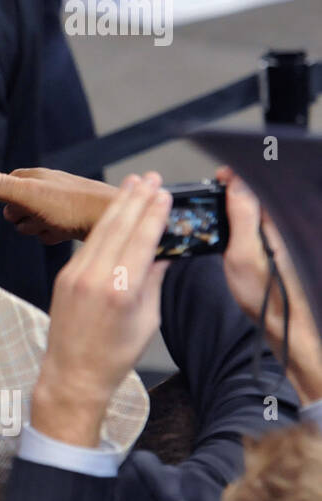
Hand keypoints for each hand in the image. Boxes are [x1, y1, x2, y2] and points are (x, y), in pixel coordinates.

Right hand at [0, 158, 118, 243]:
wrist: (117, 221)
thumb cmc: (72, 208)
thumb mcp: (27, 196)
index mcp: (35, 175)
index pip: (5, 184)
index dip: (7, 201)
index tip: (19, 209)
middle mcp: (49, 185)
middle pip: (18, 206)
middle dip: (23, 218)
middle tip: (39, 220)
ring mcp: (63, 201)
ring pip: (35, 218)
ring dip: (39, 228)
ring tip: (54, 228)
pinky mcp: (75, 217)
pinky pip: (53, 228)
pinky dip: (54, 234)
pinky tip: (63, 235)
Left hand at [32, 173, 171, 446]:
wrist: (73, 374)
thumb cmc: (115, 354)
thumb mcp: (147, 319)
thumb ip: (154, 281)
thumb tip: (165, 253)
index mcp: (121, 290)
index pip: (141, 240)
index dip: (153, 214)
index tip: (164, 194)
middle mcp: (95, 278)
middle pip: (118, 227)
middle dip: (135, 199)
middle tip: (150, 177)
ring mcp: (75, 275)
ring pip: (100, 232)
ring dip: (117, 205)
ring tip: (132, 184)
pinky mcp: (64, 277)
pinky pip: (87, 245)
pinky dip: (102, 226)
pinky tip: (113, 213)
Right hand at [219, 167, 321, 402]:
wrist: (286, 324)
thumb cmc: (267, 295)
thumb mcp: (242, 253)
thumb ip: (241, 215)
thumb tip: (236, 182)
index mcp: (275, 221)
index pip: (254, 184)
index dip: (234, 177)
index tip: (217, 177)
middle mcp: (280, 224)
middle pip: (256, 194)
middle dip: (234, 189)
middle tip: (214, 193)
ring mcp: (279, 235)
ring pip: (258, 209)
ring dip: (238, 205)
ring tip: (220, 210)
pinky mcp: (276, 246)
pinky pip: (259, 223)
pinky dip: (243, 221)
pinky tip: (233, 232)